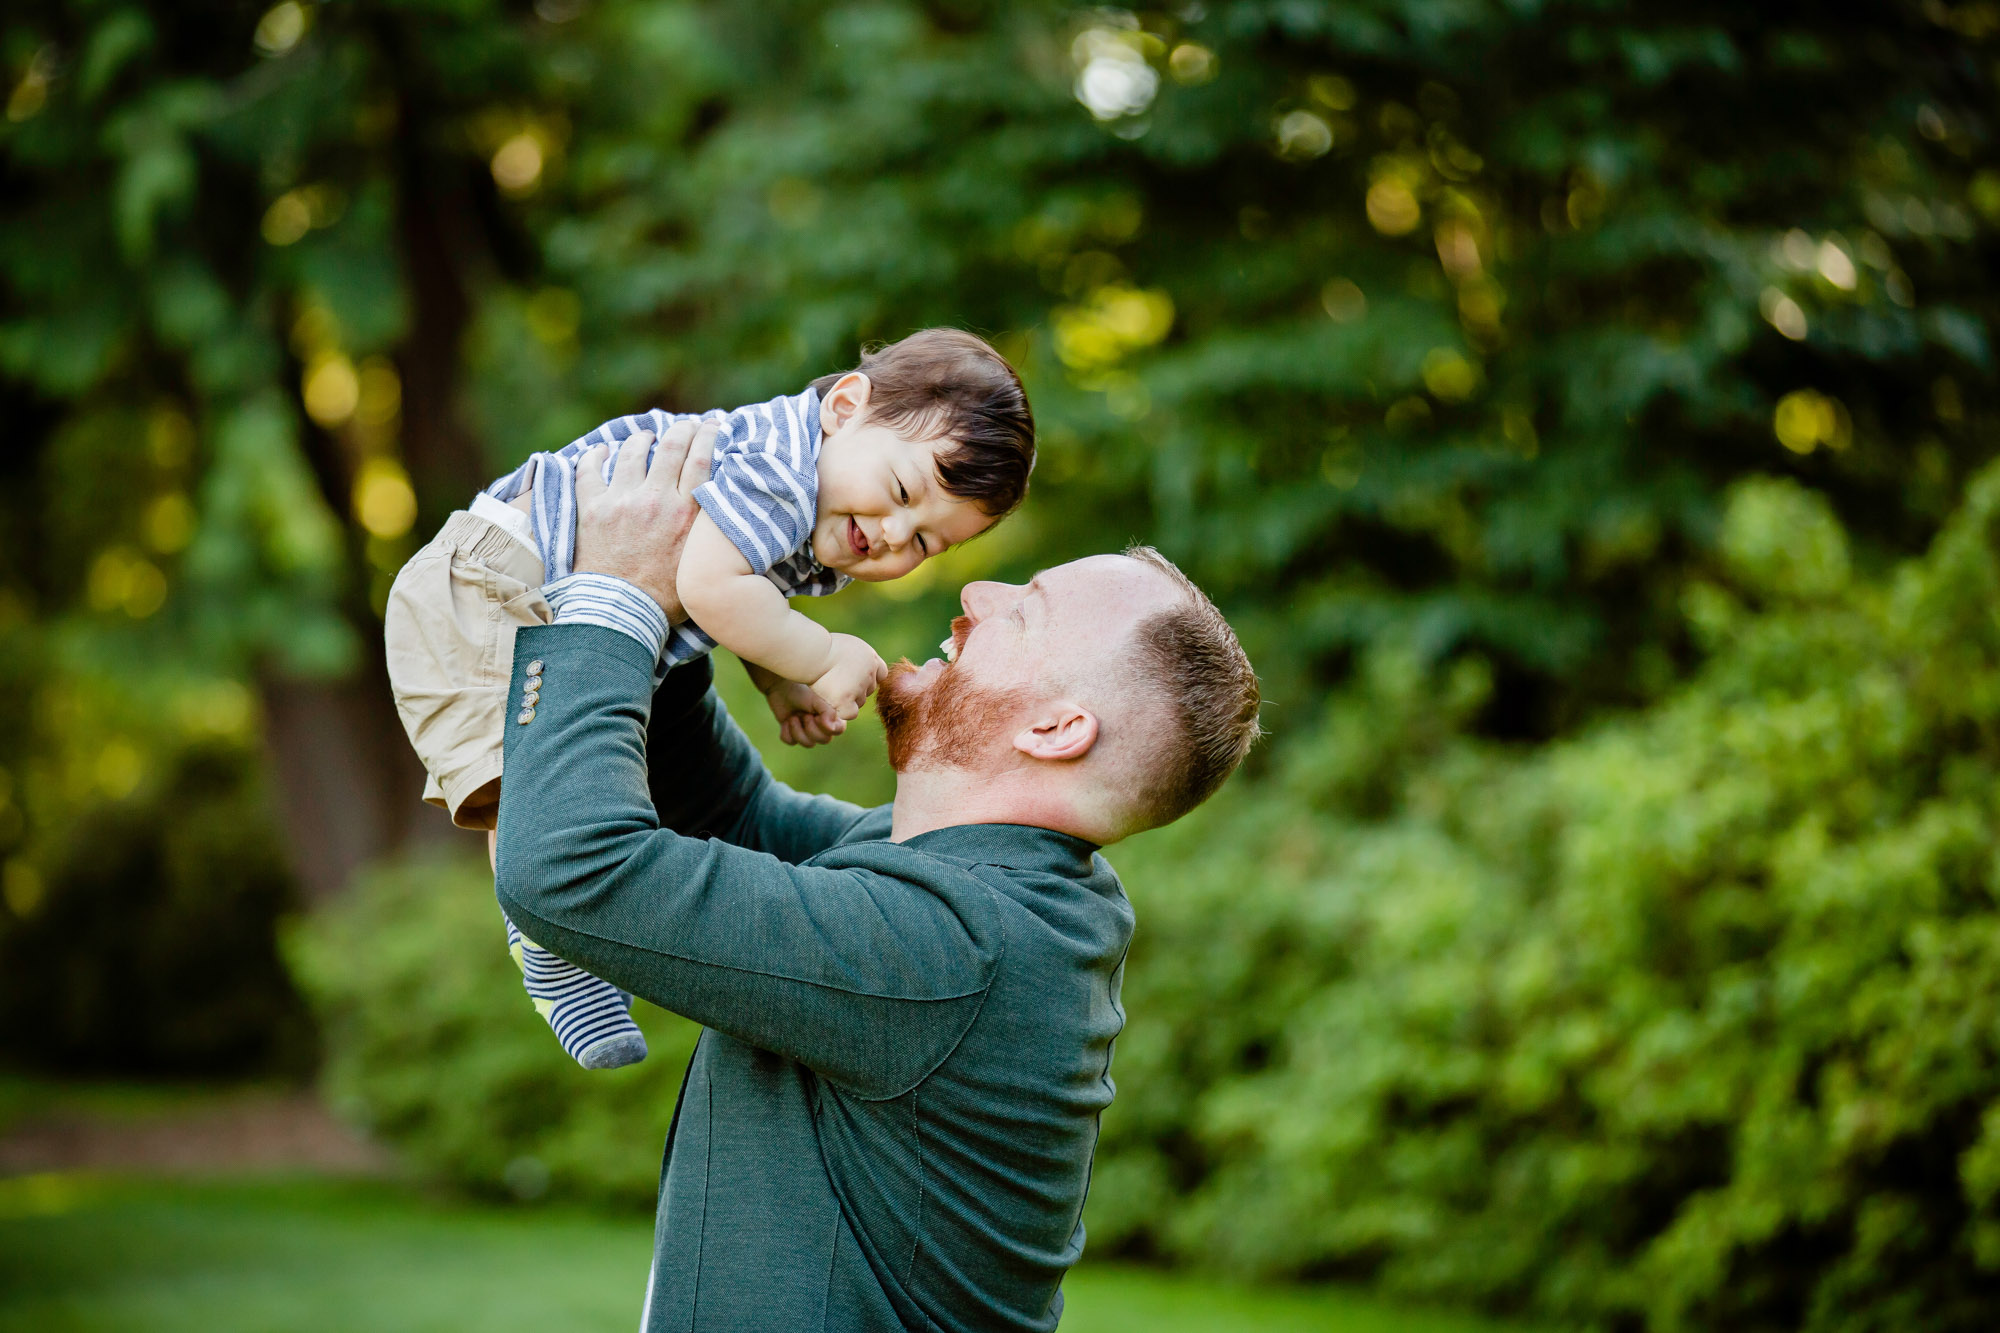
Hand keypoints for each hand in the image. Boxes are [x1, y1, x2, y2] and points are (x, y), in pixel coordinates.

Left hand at [571, 419, 715, 620]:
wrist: (622, 614)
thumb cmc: (666, 598)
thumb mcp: (702, 561)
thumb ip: (709, 534)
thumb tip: (725, 519)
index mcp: (688, 512)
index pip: (702, 457)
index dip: (708, 434)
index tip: (712, 425)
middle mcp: (657, 499)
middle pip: (672, 446)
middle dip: (682, 429)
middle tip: (685, 425)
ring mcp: (623, 500)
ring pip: (633, 451)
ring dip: (642, 438)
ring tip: (646, 436)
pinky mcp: (593, 509)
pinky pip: (590, 471)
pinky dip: (596, 457)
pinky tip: (602, 451)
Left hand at [765, 681, 845, 746]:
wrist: (780, 686)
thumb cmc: (802, 690)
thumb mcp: (817, 699)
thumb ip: (829, 712)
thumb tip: (832, 728)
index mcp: (831, 714)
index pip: (838, 730)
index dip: (827, 727)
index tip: (816, 716)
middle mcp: (822, 724)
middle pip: (824, 740)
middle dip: (811, 728)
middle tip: (804, 714)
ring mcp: (807, 730)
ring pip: (808, 744)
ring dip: (797, 730)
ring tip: (793, 717)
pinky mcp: (792, 732)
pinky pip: (791, 742)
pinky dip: (786, 732)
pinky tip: (785, 721)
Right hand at [809, 633, 886, 722]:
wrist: (812, 653)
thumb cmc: (821, 647)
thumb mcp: (846, 645)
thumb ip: (856, 658)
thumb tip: (855, 668)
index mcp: (870, 657)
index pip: (880, 674)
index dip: (867, 678)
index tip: (852, 677)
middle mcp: (869, 672)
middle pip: (869, 690)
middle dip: (856, 689)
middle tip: (836, 682)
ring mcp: (860, 687)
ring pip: (860, 702)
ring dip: (848, 699)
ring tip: (831, 687)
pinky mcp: (847, 700)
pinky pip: (851, 713)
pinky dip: (842, 710)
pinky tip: (831, 699)